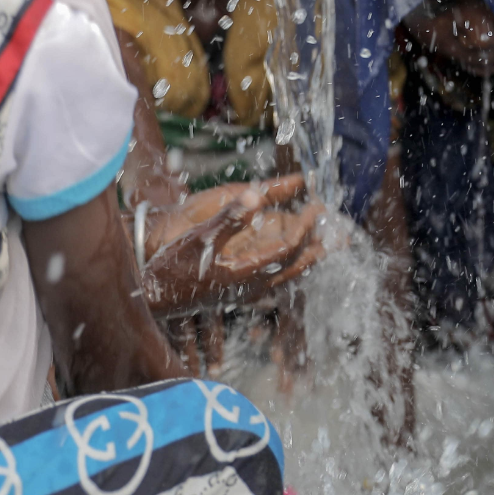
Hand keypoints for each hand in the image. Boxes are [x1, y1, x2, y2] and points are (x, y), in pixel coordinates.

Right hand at [142, 177, 325, 313]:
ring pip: (288, 273)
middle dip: (321, 247)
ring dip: (310, 256)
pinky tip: (293, 256)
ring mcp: (246, 290)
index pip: (289, 247)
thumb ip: (229, 218)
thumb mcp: (198, 238)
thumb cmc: (170, 269)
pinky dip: (291, 262)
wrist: (149, 299)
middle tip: (344, 233)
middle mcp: (251, 285)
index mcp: (246, 272)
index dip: (306, 225)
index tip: (319, 206)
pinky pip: (275, 276)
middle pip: (297, 264)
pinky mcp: (238, 290)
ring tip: (328, 243)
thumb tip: (259, 196)